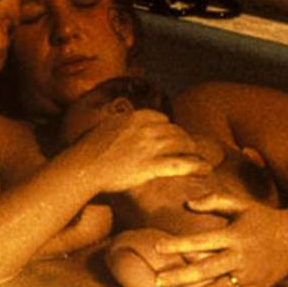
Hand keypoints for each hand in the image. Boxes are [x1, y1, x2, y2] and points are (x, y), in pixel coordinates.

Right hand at [64, 109, 212, 192]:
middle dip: (185, 140)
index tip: (171, 137)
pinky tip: (205, 169)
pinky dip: (196, 165)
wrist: (82, 166)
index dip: (168, 129)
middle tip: (191, 150)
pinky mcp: (152, 165)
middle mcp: (145, 128)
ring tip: (202, 159)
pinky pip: (181, 163)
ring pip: (182, 144)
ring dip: (194, 151)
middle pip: (174, 130)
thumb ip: (117, 126)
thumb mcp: (103, 129)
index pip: (160, 118)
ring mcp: (150, 146)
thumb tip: (117, 128)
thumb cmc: (87, 151)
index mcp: (133, 117)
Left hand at [154, 192, 287, 286]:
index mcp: (234, 235)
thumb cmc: (263, 218)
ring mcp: (250, 276)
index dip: (178, 245)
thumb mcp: (241, 204)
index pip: (201, 241)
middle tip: (158, 281)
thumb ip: (214, 200)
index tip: (157, 247)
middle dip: (180, 277)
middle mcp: (241, 257)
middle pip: (205, 270)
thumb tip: (187, 203)